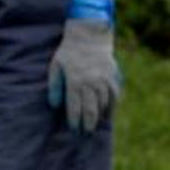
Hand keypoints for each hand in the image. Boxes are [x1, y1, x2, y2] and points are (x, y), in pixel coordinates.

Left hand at [45, 0, 120, 132]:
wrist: (89, 35)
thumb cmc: (69, 52)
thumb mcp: (56, 66)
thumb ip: (54, 86)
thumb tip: (54, 105)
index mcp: (75, 81)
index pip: (75, 108)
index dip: (74, 121)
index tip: (74, 129)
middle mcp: (90, 83)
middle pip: (90, 110)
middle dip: (87, 124)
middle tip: (85, 134)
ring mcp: (103, 80)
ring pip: (103, 105)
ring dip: (99, 117)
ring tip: (95, 125)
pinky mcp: (113, 76)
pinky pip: (115, 96)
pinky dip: (112, 106)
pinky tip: (108, 113)